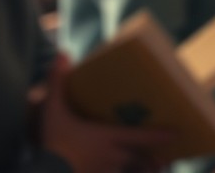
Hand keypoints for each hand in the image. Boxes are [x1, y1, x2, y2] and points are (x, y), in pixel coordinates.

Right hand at [40, 55, 175, 172]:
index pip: (139, 136)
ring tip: (157, 168)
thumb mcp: (52, 109)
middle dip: (157, 160)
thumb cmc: (50, 140)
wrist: (39, 171)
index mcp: (105, 137)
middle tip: (169, 156)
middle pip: (142, 161)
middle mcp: (110, 157)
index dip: (159, 136)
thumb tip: (62, 53)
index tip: (176, 133)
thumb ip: (58, 82)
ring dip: (146, 171)